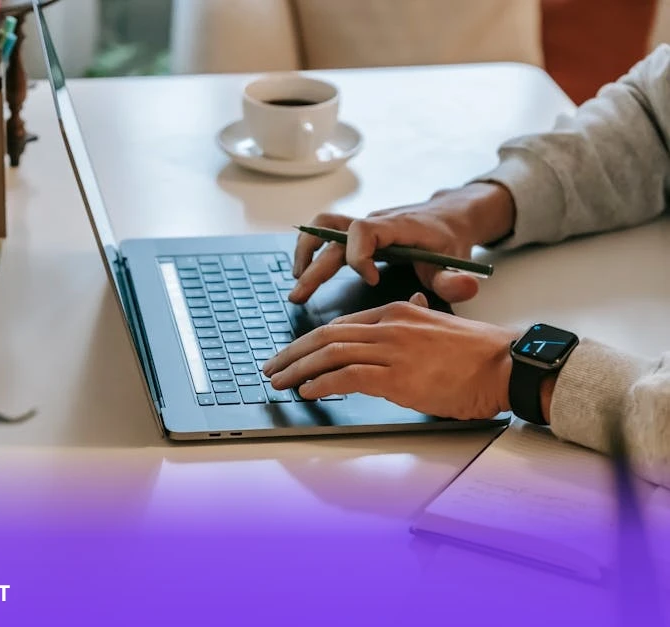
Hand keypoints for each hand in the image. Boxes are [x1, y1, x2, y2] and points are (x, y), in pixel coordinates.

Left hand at [263, 296, 520, 419]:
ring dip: (299, 369)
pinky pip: (348, 375)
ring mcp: (392, 349)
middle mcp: (389, 326)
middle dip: (293, 353)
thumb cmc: (477, 353)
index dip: (309, 341)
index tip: (292, 355)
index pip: (340, 325)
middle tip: (272, 368)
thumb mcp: (437, 327)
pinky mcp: (398, 376)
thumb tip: (400, 325)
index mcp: (396, 312)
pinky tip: (308, 391)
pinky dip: (322, 383)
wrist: (506, 364)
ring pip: (330, 353)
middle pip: (326, 336)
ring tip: (280, 382)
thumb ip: (413, 323)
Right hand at [290, 182, 514, 304]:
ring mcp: (363, 226)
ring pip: (323, 227)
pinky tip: (305, 274)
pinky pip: (326, 234)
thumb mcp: (457, 260)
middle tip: (299, 295)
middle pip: (333, 234)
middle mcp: (374, 222)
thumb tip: (466, 288)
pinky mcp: (357, 234)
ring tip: (296, 281)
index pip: (364, 231)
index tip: (371, 280)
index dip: (360, 256)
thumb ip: (456, 278)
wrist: (449, 216)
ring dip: (305, 251)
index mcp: (397, 226)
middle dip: (315, 266)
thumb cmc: (449, 240)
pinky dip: (312, 250)